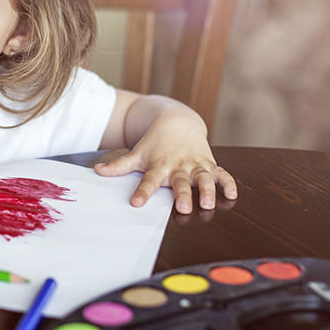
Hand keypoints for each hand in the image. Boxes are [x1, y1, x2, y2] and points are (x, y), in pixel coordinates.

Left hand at [94, 115, 236, 213]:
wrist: (177, 121)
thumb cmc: (155, 143)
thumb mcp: (137, 154)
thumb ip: (119, 166)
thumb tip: (97, 171)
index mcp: (159, 165)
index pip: (148, 180)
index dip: (143, 192)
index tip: (137, 203)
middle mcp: (178, 166)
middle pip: (180, 182)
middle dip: (182, 194)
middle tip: (183, 207)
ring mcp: (195, 165)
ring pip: (203, 178)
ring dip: (206, 190)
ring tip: (208, 203)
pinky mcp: (208, 164)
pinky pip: (221, 174)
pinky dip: (228, 183)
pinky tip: (232, 194)